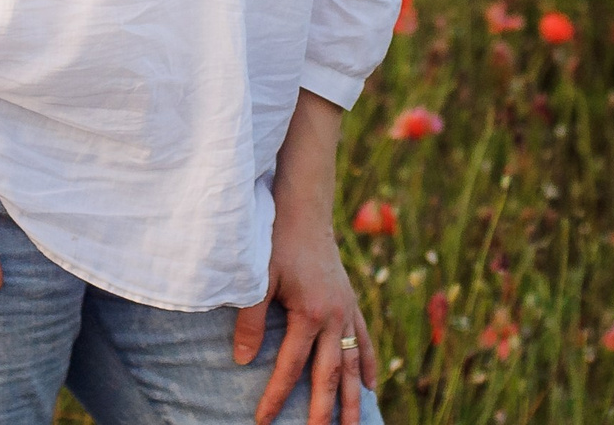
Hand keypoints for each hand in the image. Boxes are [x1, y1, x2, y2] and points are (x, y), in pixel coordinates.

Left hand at [232, 205, 376, 424]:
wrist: (303, 209)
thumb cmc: (276, 241)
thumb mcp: (258, 278)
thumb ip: (251, 321)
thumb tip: (241, 361)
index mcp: (310, 313)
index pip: (291, 367)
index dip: (276, 396)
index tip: (263, 420)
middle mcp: (335, 317)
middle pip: (331, 375)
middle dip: (323, 410)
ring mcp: (347, 310)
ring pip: (354, 364)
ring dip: (354, 397)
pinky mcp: (352, 301)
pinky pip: (365, 339)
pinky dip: (370, 363)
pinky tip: (372, 385)